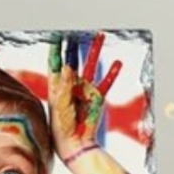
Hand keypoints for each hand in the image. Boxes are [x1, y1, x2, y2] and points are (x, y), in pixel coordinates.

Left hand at [46, 32, 121, 160]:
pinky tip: (118, 62)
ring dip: (94, 50)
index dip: (56, 48)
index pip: (56, 62)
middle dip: (73, 44)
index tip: (57, 34)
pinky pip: (106, 82)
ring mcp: (85, 88)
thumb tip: (68, 65)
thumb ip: (64, 86)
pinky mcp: (97, 96)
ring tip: (100, 35)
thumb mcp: (60, 106)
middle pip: (72, 58)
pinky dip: (112, 73)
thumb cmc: (62, 127)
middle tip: (75, 30)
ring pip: (90, 65)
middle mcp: (71, 83)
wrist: (74, 143)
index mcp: (57, 85)